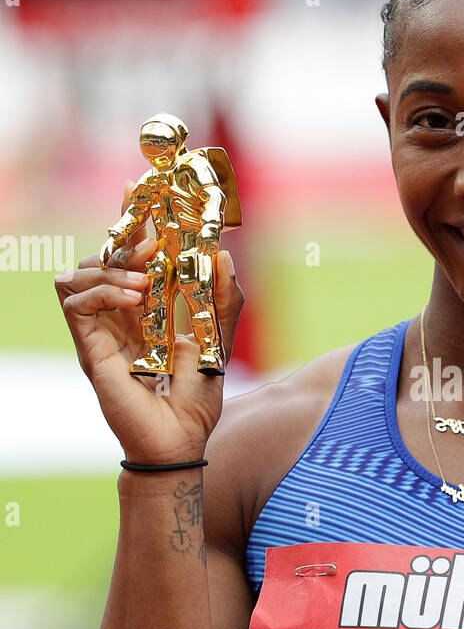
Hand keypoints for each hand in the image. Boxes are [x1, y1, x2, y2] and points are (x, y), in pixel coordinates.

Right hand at [56, 184, 244, 465]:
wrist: (180, 441)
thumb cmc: (195, 400)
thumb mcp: (220, 342)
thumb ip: (224, 300)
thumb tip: (223, 253)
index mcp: (145, 309)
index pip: (129, 254)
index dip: (131, 220)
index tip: (139, 187)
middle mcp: (118, 316)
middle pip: (102, 256)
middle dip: (123, 238)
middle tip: (153, 243)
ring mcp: (100, 331)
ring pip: (79, 273)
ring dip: (112, 268)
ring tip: (146, 281)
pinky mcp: (89, 349)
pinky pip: (74, 301)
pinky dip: (100, 291)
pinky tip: (132, 299)